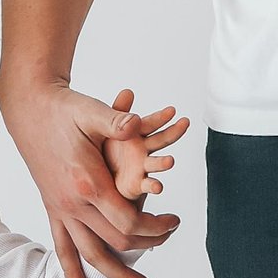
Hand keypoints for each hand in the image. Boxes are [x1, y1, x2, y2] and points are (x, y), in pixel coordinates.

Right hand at [1, 73, 184, 277]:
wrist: (28, 109)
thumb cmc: (63, 109)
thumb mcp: (91, 111)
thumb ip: (116, 120)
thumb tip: (137, 125)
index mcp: (87, 182)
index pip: (128, 222)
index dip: (155, 228)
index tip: (174, 222)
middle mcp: (72, 202)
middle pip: (115, 242)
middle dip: (147, 246)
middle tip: (169, 239)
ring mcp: (60, 208)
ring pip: (90, 253)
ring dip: (116, 274)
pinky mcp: (53, 207)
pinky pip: (62, 246)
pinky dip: (72, 271)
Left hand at [101, 87, 188, 205]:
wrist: (93, 174)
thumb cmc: (102, 146)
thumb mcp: (104, 124)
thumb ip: (117, 111)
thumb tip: (129, 91)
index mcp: (135, 133)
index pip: (150, 122)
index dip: (160, 116)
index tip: (172, 110)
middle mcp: (142, 149)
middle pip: (160, 140)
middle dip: (173, 132)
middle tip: (184, 123)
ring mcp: (141, 167)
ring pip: (155, 163)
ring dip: (163, 162)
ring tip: (169, 161)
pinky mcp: (136, 184)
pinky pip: (146, 185)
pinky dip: (153, 186)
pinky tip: (157, 186)